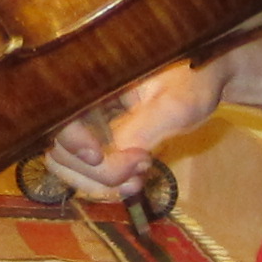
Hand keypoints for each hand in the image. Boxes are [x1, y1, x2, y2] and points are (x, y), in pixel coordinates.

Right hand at [45, 56, 228, 203]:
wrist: (203, 82)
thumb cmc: (193, 80)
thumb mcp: (175, 104)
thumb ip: (142, 128)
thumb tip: (114, 157)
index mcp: (91, 77)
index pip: (58, 114)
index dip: (70, 139)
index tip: (98, 156)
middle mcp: (80, 100)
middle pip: (58, 148)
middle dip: (96, 171)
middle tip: (140, 166)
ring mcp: (85, 123)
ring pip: (67, 165)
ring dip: (100, 183)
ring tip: (138, 179)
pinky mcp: (96, 140)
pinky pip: (84, 171)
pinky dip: (105, 184)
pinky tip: (134, 180)